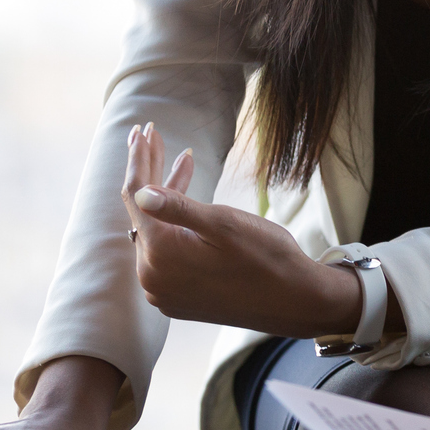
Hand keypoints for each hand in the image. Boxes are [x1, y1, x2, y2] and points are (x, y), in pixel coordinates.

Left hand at [120, 122, 361, 337]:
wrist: (293, 300)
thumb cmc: (266, 257)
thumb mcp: (224, 223)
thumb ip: (177, 207)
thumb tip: (139, 193)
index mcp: (160, 256)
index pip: (137, 196)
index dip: (140, 160)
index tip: (143, 129)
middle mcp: (152, 278)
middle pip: (142, 213)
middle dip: (150, 171)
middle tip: (152, 134)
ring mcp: (163, 290)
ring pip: (154, 231)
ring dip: (165, 196)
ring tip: (184, 160)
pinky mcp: (176, 296)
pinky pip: (164, 252)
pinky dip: (173, 224)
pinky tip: (188, 200)